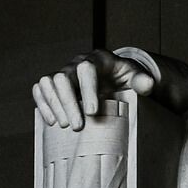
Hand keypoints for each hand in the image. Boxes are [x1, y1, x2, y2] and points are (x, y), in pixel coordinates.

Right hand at [31, 49, 155, 128]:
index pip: (86, 68)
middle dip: (68, 103)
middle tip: (77, 126)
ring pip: (48, 82)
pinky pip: (40, 89)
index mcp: (97, 60)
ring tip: (65, 126)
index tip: (92, 112)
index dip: (87, 90)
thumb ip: (142, 80)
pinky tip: (52, 122)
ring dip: (54, 105)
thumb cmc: (123, 78)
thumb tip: (148, 85)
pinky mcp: (54, 84)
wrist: (112, 76)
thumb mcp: (136, 77)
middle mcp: (76, 64)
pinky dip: (43, 104)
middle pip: (62, 77)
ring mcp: (63, 73)